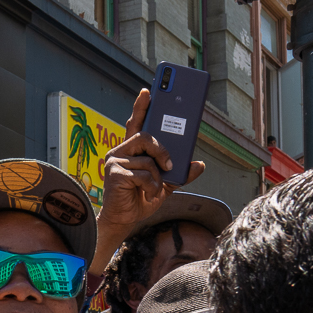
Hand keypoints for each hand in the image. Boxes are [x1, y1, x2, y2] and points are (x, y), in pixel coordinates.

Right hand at [90, 89, 205, 273]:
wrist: (124, 220)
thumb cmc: (140, 199)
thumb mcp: (166, 185)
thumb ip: (180, 173)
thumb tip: (199, 164)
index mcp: (131, 151)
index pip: (136, 123)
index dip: (141, 107)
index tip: (148, 91)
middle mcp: (120, 152)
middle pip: (145, 136)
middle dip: (162, 150)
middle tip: (170, 164)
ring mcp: (114, 162)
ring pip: (147, 158)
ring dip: (157, 175)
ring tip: (154, 188)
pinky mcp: (114, 174)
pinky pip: (143, 173)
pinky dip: (151, 186)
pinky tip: (147, 194)